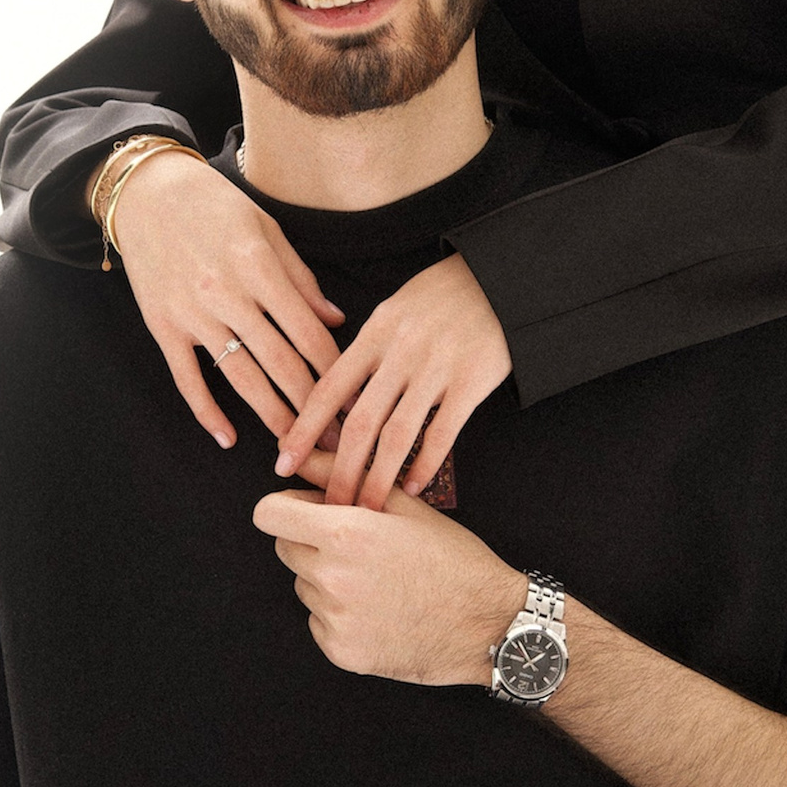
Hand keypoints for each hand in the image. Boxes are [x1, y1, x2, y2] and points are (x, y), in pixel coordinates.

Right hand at [104, 150, 344, 449]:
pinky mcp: (163, 326)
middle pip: (279, 362)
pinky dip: (207, 411)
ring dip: (271, 416)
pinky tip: (228, 438)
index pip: (307, 332)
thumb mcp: (266, 229)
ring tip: (295, 446)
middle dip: (312, 405)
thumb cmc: (214, 206)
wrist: (146, 193)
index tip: (354, 398)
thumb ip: (300, 279)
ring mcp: (192, 313)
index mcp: (258, 267)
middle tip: (335, 438)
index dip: (334, 370)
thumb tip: (336, 321)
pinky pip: (188, 378)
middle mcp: (226, 294)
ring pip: (240, 376)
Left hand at [252, 480, 523, 685]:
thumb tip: (297, 453)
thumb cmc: (452, 559)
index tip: (305, 510)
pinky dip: (339, 616)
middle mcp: (332, 577)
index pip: (268, 514)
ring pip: (303, 586)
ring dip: (326, 580)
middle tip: (357, 547)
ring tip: (377, 581)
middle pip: (283, 549)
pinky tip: (379, 611)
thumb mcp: (404, 505)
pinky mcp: (340, 650)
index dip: (285, 507)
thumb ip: (340, 474)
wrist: (486, 624)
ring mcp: (334, 619)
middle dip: (309, 542)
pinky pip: (318, 622)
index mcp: (345, 534)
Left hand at [274, 254, 511, 509]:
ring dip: (379, 478)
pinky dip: (425, 464)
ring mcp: (437, 368)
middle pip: (360, 422)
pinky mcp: (472, 382)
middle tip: (328, 505)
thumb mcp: (396, 308)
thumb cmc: (445, 295)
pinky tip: (413, 486)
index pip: (328, 389)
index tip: (284, 462)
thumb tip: (339, 396)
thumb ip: (368, 348)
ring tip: (368, 508)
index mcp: (376, 333)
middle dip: (341, 470)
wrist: (502, 278)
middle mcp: (401, 352)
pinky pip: (443, 433)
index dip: (304, 430)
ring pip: (398, 435)